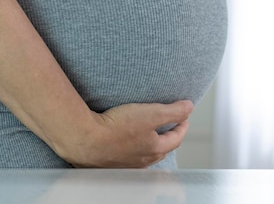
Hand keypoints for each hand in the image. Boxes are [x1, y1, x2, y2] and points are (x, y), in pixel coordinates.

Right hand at [55, 100, 193, 167]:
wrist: (83, 139)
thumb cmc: (116, 127)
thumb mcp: (151, 113)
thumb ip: (173, 111)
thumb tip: (189, 108)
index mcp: (155, 150)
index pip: (176, 138)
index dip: (182, 125)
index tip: (184, 117)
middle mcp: (142, 161)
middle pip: (162, 148)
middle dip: (169, 136)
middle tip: (171, 124)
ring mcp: (126, 165)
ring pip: (146, 154)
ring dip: (152, 143)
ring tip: (151, 133)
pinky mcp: (111, 163)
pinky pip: (129, 156)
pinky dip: (135, 148)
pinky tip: (128, 141)